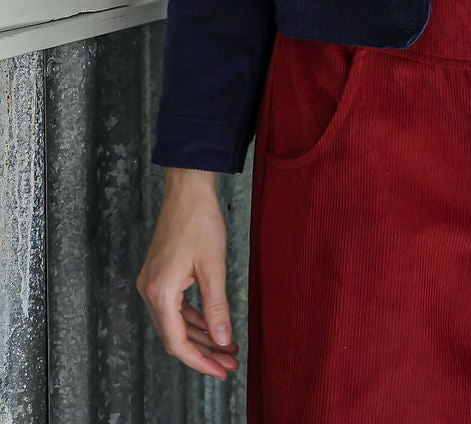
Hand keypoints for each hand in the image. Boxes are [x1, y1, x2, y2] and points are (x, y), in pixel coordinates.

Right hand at [136, 168, 239, 379]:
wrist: (187, 189)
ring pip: (175, 323)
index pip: (177, 342)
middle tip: (229, 363)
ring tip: (226, 347)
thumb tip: (221, 341)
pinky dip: (194, 318)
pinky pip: (175, 307)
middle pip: (175, 336)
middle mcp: (150, 291)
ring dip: (200, 336)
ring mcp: (152, 283)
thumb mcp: (213, 266)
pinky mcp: (159, 275)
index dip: (199, 361)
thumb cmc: (200, 221)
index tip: (221, 372)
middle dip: (203, 352)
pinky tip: (213, 324)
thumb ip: (217, 306)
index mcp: (160, 292)